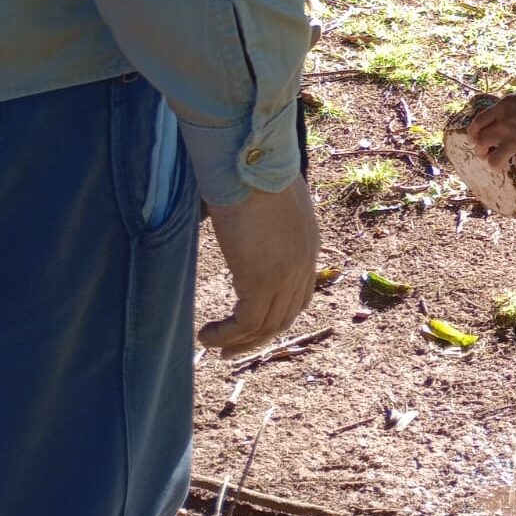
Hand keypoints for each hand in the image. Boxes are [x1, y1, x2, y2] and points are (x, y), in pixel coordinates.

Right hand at [198, 175, 320, 357]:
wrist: (252, 167)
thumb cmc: (252, 174)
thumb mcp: (266, 200)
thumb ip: (261, 220)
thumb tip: (234, 219)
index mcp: (308, 245)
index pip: (300, 293)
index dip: (277, 313)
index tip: (253, 325)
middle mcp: (303, 264)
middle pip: (285, 315)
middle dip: (258, 336)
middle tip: (231, 348)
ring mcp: (286, 274)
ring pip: (266, 325)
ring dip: (238, 341)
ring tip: (213, 345)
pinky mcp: (263, 280)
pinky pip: (246, 323)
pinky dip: (226, 335)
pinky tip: (207, 336)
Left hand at [467, 92, 515, 173]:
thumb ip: (509, 108)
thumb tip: (507, 111)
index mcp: (500, 110)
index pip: (477, 123)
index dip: (473, 133)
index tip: (475, 138)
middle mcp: (503, 127)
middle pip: (481, 143)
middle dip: (481, 150)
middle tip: (485, 152)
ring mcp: (513, 141)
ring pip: (493, 161)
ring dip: (495, 162)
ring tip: (501, 162)